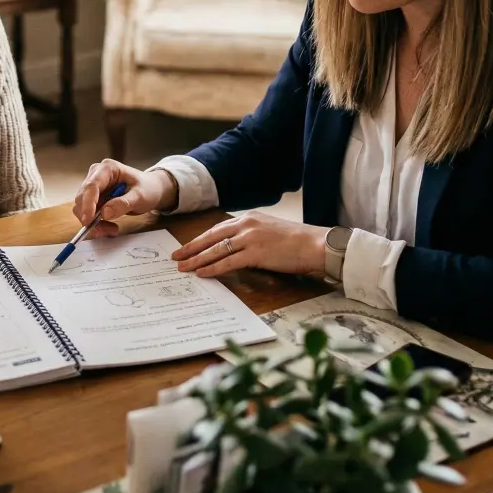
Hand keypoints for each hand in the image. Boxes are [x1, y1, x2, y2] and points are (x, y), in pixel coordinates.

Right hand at [71, 159, 178, 238]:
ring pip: (83, 207)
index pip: (91, 186)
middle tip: (107, 231)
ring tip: (112, 229)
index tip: (88, 221)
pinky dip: (96, 223)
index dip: (88, 204)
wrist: (151, 189)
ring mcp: (94, 185)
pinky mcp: (94, 196)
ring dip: (94, 222)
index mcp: (108, 168)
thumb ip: (123, 204)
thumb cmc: (147, 189)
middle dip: (91, 217)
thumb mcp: (140, 197)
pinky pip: (88, 212)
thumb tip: (104, 213)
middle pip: (83, 197)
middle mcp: (96, 174)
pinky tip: (110, 226)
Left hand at [171, 213, 329, 278]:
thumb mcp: (270, 232)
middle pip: (211, 236)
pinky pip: (228, 262)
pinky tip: (201, 273)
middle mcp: (247, 224)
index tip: (188, 246)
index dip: (201, 239)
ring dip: (196, 259)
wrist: (317, 245)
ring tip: (182, 267)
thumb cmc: (298, 242)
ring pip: (216, 249)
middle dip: (191, 247)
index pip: (218, 229)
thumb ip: (252, 237)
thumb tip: (236, 250)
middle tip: (175, 255)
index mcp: (250, 218)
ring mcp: (251, 238)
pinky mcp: (256, 253)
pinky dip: (212, 268)